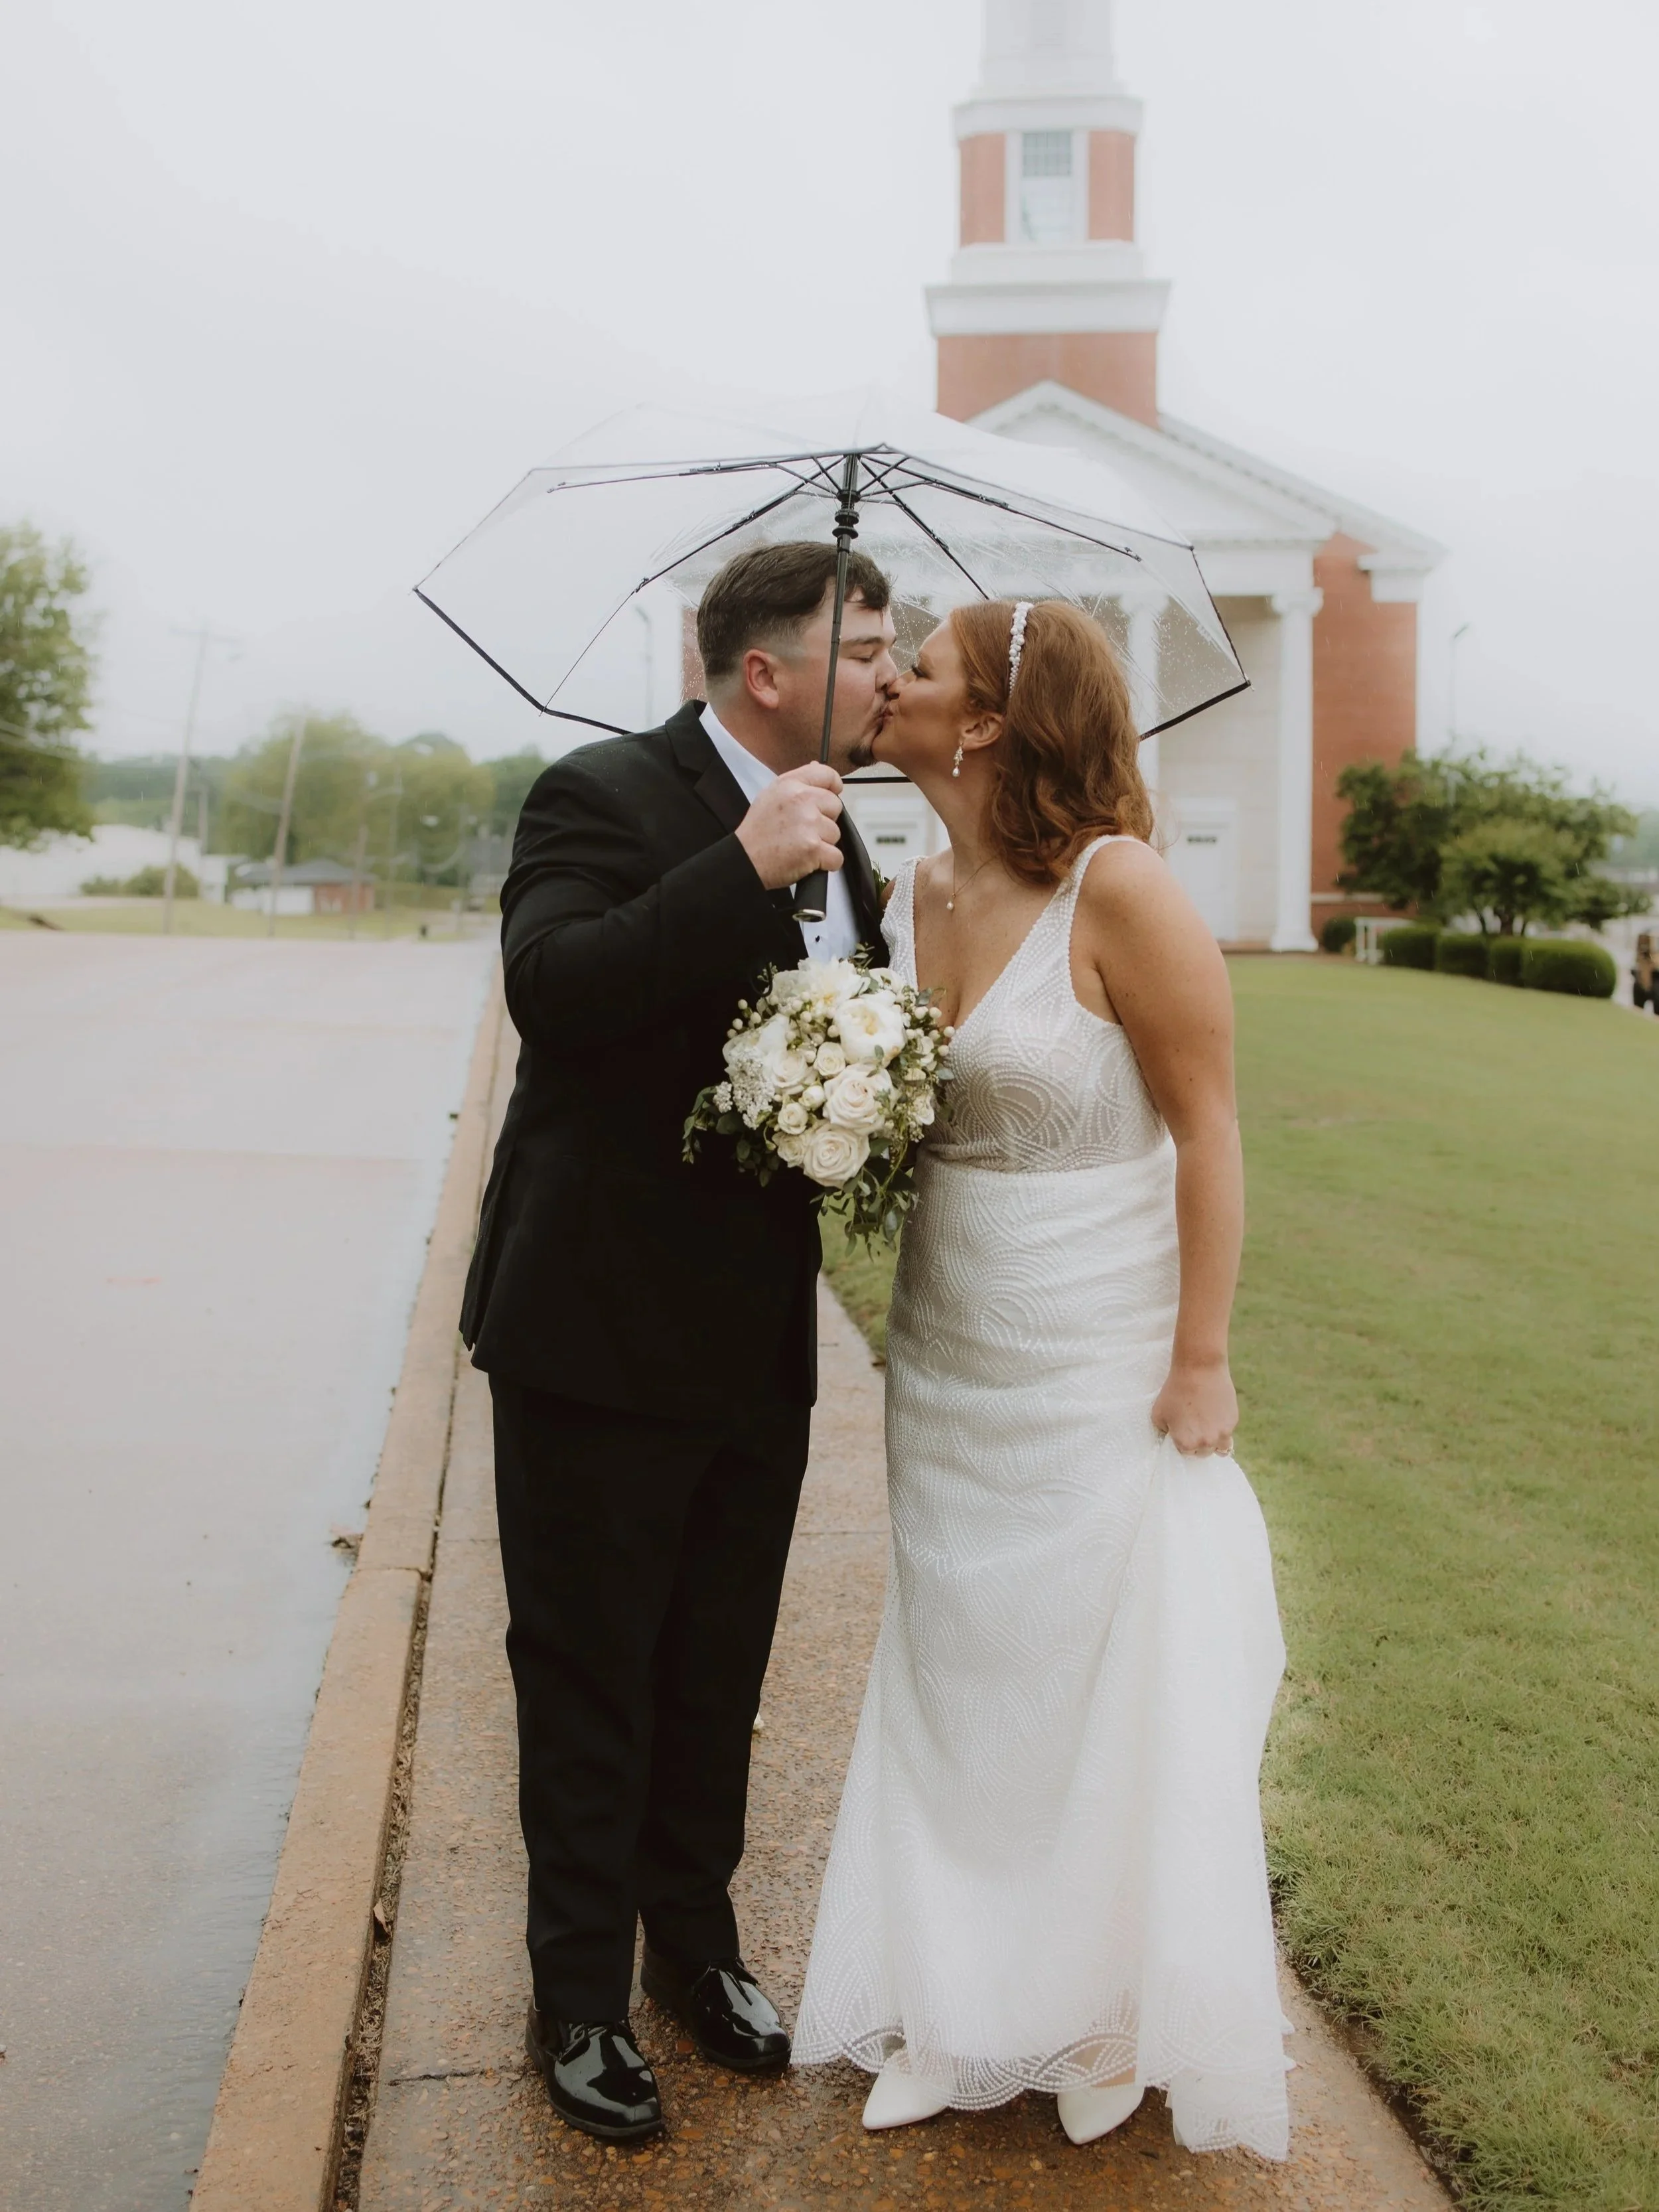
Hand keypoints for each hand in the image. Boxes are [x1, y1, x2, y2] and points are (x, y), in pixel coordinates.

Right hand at [736, 763, 843, 890]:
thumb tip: (816, 766)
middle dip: (825, 819)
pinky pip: (836, 857)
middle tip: (803, 830)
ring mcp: (809, 824)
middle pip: (835, 806)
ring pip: (835, 833)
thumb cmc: (757, 832)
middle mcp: (801, 800)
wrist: (744, 860)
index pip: (826, 774)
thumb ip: (797, 783)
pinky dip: (826, 863)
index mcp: (790, 785)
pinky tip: (808, 859)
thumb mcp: (770, 795)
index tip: (833, 792)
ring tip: (800, 845)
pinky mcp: (814, 848)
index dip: (834, 785)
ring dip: (823, 843)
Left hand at [1151, 1357, 1237, 1456]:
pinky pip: (1228, 1431)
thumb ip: (1164, 1431)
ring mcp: (1222, 1433)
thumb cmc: (1175, 1391)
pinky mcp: (1232, 1421)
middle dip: (1199, 1443)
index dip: (1183, 1442)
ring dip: (1215, 1442)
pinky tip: (1215, 1412)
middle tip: (1194, 1427)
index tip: (1182, 1431)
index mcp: (1186, 1444)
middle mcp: (1206, 1443)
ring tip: (1209, 1428)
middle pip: (1203, 1452)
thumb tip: (1170, 1437)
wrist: (1199, 1369)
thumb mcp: (1158, 1413)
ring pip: (1222, 1448)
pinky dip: (1222, 1426)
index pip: (1185, 1453)